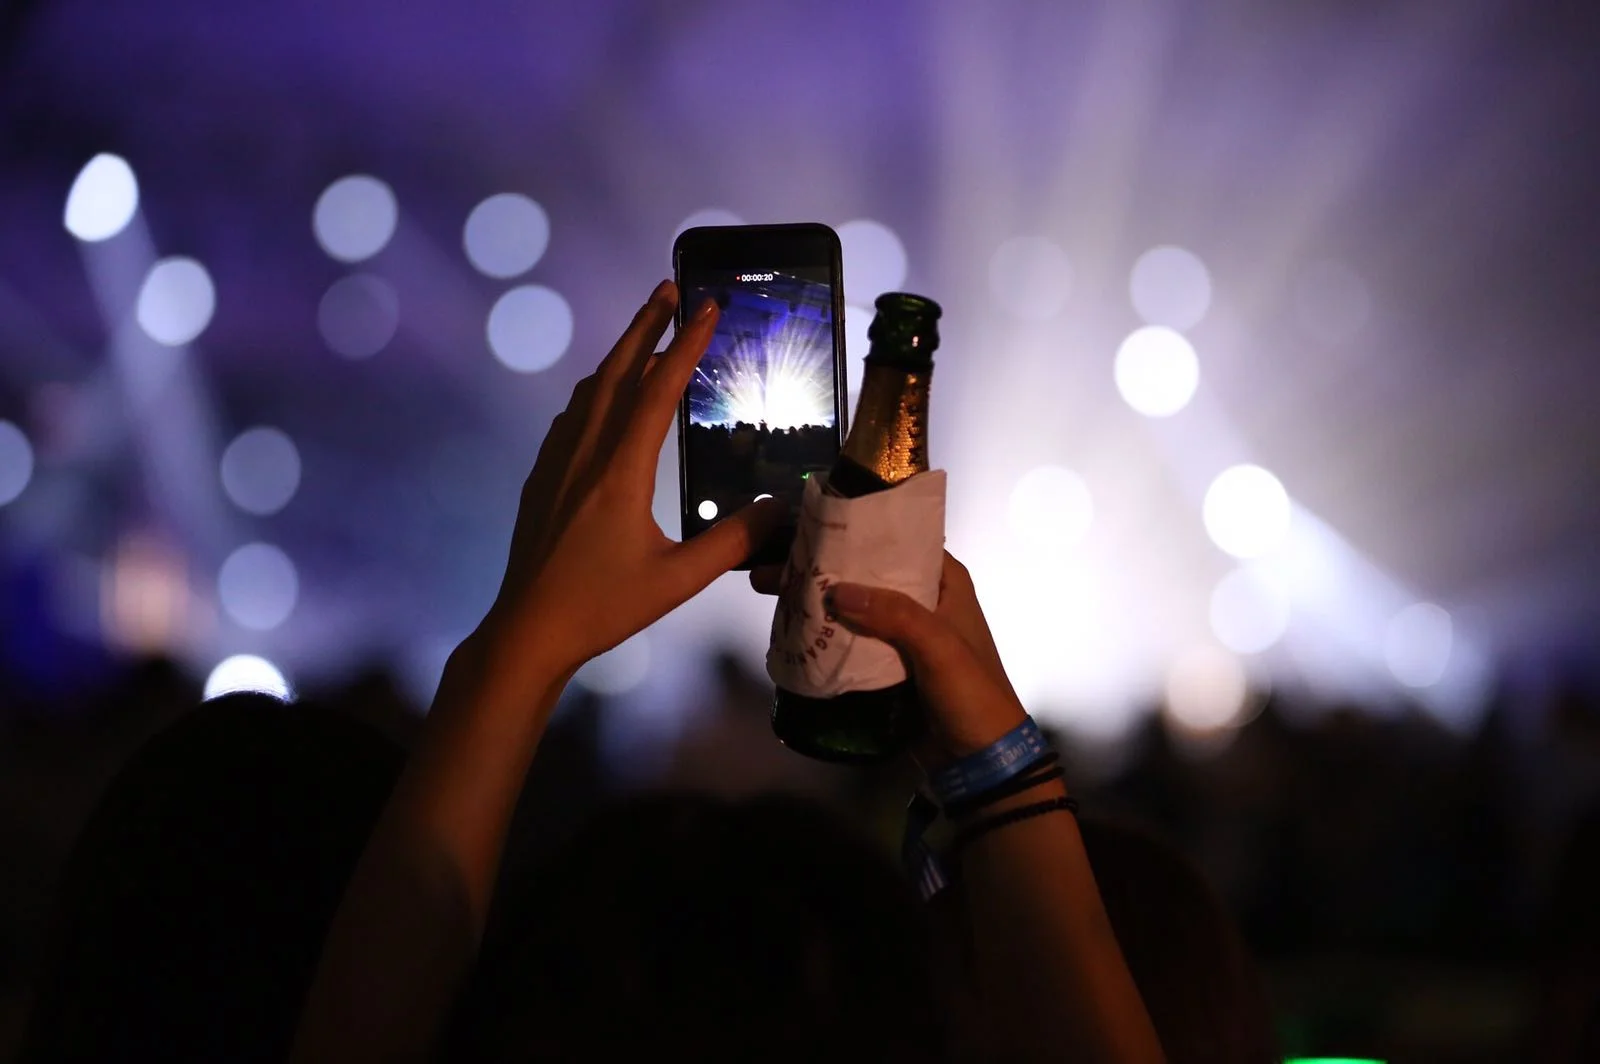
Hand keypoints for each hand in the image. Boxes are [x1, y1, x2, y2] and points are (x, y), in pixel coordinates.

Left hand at [479, 280, 785, 686]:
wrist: (528, 629)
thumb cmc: (603, 606)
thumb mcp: (677, 580)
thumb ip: (730, 542)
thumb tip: (777, 509)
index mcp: (619, 472)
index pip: (657, 391)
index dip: (684, 346)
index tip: (707, 308)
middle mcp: (584, 455)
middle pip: (616, 373)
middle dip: (645, 326)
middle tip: (669, 288)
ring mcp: (557, 464)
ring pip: (589, 391)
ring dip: (619, 354)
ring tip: (644, 331)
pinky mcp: (542, 479)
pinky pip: (571, 417)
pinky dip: (596, 390)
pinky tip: (603, 397)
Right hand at [751, 552, 1026, 766]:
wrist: (979, 760)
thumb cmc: (971, 694)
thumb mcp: (939, 647)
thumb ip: (894, 615)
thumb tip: (836, 591)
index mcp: (946, 582)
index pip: (899, 542)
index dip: (859, 532)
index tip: (813, 527)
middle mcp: (925, 600)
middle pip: (869, 574)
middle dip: (825, 569)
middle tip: (775, 565)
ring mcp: (904, 635)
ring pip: (856, 607)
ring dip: (821, 603)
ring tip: (774, 591)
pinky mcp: (889, 666)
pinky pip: (853, 641)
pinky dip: (828, 635)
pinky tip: (793, 627)